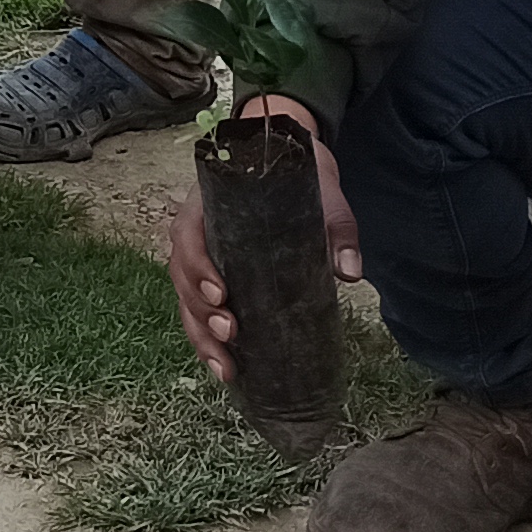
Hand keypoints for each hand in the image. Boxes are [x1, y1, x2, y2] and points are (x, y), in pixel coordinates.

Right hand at [159, 99, 361, 379]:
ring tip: (226, 369)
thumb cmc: (298, 176)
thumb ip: (336, 227)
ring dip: (201, 337)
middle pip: (181, 276)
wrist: (292, 162)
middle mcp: (195, 232)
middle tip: (229, 335)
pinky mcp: (215, 278)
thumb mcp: (321, 193)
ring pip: (185, 301)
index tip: (222, 295)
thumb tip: (350, 272)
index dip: (199, 269)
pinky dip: (207, 340)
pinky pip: (200, 310)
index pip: (187, 236)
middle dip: (200, 313)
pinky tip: (227, 367)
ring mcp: (202, 257)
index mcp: (208, 204)